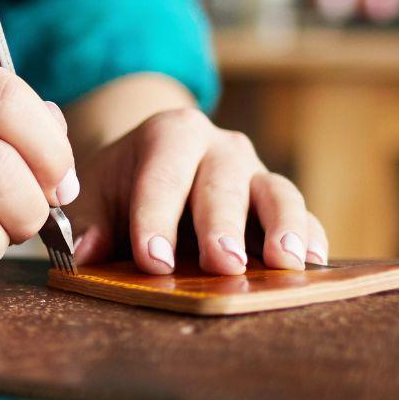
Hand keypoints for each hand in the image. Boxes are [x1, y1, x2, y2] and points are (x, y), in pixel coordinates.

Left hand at [67, 107, 326, 274]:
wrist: (156, 163)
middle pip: (224, 183)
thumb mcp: (96, 192)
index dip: (156, 220)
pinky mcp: (279, 201)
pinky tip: (312, 264)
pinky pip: (305, 216)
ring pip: (277, 193)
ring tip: (284, 263)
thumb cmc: (122, 184)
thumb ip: (90, 221)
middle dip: (222, 225)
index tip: (154, 261)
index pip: (162, 177)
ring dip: (283, 227)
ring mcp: (256, 171)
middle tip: (223, 264)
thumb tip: (85, 254)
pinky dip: (311, 238)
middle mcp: (220, 146)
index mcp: (170, 135)